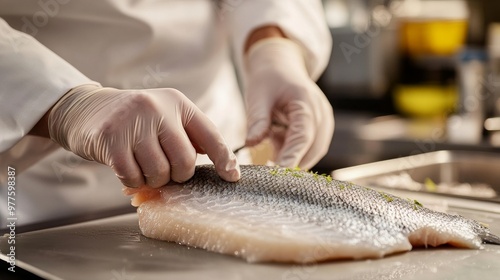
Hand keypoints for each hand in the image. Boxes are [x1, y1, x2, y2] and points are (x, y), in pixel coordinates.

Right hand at [48, 84, 239, 187]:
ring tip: (143, 165)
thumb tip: (224, 166)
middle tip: (164, 169)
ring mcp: (133, 122)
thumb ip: (189, 137)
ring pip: (159, 173)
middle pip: (184, 162)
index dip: (224, 159)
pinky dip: (133, 181)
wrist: (87, 110)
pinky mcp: (110, 139)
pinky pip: (133, 177)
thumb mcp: (165, 117)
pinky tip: (127, 168)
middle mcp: (157, 108)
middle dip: (177, 175)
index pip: (209, 134)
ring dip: (152, 179)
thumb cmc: (135, 121)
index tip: (232, 177)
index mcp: (177, 103)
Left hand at [244, 38, 333, 169]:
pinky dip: (295, 152)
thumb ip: (257, 120)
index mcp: (307, 103)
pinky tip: (278, 146)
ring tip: (271, 154)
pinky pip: (311, 148)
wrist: (282, 65)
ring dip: (294, 158)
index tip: (280, 173)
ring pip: (313, 152)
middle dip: (293, 163)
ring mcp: (324, 122)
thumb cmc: (269, 78)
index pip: (302, 137)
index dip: (292, 157)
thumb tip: (251, 144)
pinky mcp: (320, 128)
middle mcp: (321, 114)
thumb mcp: (258, 96)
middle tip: (269, 174)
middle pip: (312, 149)